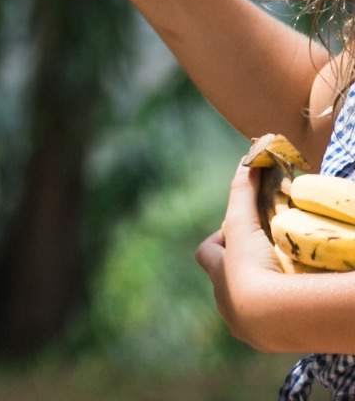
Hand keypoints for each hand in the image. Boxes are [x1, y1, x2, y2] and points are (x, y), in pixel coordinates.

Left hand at [198, 151, 285, 348]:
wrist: (274, 316)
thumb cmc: (252, 267)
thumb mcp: (246, 226)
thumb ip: (243, 194)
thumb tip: (246, 158)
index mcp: (217, 273)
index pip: (206, 252)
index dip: (220, 241)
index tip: (239, 234)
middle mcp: (224, 301)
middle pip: (224, 282)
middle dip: (239, 271)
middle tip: (266, 260)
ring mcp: (243, 325)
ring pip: (244, 307)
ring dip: (258, 296)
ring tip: (283, 284)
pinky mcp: (265, 342)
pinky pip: (267, 328)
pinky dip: (276, 316)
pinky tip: (292, 307)